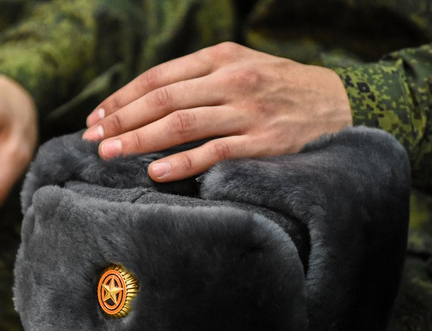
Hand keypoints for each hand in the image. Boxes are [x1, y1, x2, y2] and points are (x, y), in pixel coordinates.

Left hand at [83, 42, 351, 180]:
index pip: (158, 77)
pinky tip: (155, 172)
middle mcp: (231, 80)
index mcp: (221, 57)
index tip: (97, 117)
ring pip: (181, 125)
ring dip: (139, 140)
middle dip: (121, 120)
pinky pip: (213, 153)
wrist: (339, 104)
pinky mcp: (262, 142)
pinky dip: (181, 163)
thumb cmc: (280, 86)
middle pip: (162, 100)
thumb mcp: (241, 66)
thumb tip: (148, 100)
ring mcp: (247, 111)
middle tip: (92, 138)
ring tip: (109, 153)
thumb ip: (199, 77)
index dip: (122, 98)